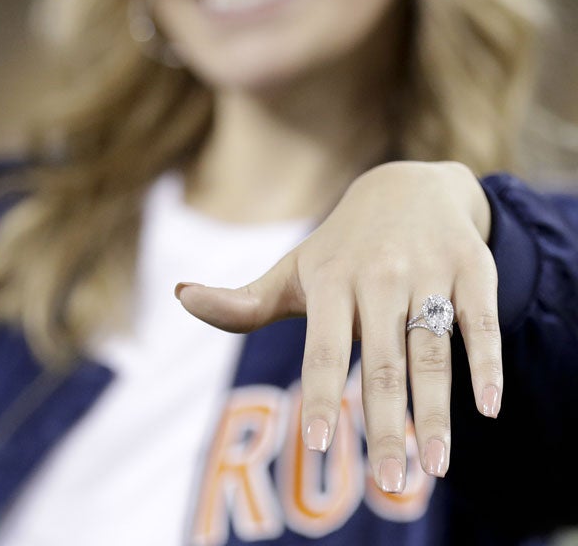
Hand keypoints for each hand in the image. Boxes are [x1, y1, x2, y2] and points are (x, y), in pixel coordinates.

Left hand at [175, 161, 500, 491]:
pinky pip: (482, 320)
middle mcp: (378, 275)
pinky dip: (487, 363)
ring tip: (433, 466)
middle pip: (382, 361)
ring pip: (432, 349)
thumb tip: (179, 296)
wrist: (407, 185)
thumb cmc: (342, 246)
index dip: (319, 394)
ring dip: (435, 411)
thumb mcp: (293, 271)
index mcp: (330, 279)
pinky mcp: (471, 267)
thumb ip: (243, 301)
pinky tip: (489, 406)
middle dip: (384, 425)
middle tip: (387, 484)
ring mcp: (427, 269)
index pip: (321, 347)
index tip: (316, 444)